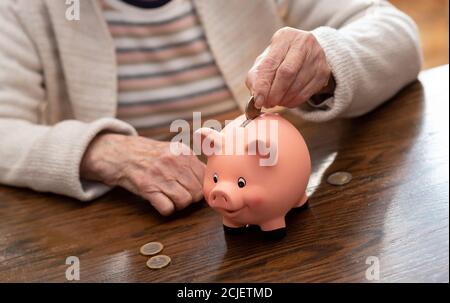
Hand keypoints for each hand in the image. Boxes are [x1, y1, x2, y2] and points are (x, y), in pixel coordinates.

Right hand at [80, 134, 204, 215]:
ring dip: (179, 204)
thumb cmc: (147, 154)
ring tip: (170, 198)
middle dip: (191, 197)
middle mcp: (173, 162)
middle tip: (180, 195)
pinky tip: (160, 201)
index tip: (193, 188)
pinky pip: (167, 208)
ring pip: (184, 201)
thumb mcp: (172, 150)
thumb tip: (208, 178)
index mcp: (183, 152)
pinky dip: (166, 209)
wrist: (119, 153)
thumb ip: (189, 162)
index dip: (200, 186)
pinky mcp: (147, 188)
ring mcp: (160, 175)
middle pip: (196, 191)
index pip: (204, 177)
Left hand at [246, 27, 332, 108]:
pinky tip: (288, 101)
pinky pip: (308, 92)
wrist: (305, 54)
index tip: (258, 101)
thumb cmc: (279, 59)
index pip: (271, 63)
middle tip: (268, 104)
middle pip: (287, 73)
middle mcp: (303, 42)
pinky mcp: (324, 70)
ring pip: (298, 84)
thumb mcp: (264, 63)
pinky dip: (295, 101)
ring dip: (284, 99)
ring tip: (276, 102)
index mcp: (284, 37)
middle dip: (275, 93)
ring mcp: (316, 56)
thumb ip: (256, 78)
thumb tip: (257, 98)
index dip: (263, 85)